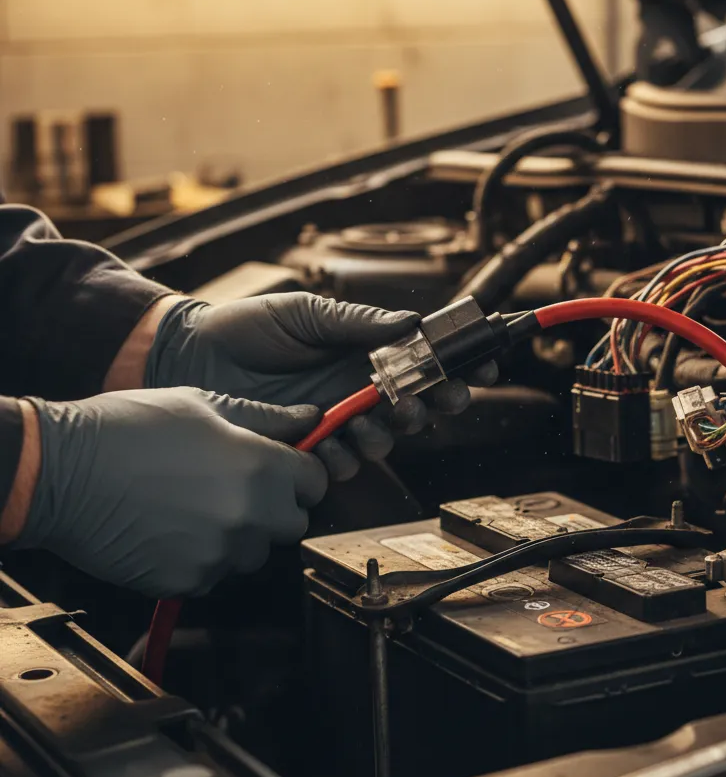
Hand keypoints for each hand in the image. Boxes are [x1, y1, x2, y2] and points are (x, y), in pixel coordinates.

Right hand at [14, 388, 328, 596]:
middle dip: (275, 508)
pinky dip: (200, 559)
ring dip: (238, 536)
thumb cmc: (130, 427)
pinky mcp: (188, 581)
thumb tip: (312, 418)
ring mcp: (220, 553)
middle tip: (234, 488)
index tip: (281, 469)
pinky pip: (214, 574)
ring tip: (195, 507)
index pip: (317, 483)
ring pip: (254, 553)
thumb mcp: (203, 405)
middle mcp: (250, 515)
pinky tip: (170, 529)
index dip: (301, 474)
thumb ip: (266, 417)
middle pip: (293, 524)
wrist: (61, 472)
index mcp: (261, 467)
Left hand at [143, 294, 497, 479]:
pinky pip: (344, 463)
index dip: (458, 368)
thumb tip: (411, 324)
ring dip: (388, 434)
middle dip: (437, 407)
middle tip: (438, 400)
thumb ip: (358, 322)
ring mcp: (335, 420)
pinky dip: (344, 456)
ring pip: (386, 440)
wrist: (191, 355)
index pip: (425, 363)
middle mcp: (358, 389)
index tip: (483, 369)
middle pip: (419, 407)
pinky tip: (328, 440)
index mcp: (365, 353)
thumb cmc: (246, 327)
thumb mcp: (306, 313)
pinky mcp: (309, 447)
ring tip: (368, 420)